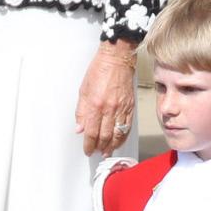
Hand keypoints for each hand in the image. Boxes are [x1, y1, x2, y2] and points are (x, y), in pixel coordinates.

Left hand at [75, 42, 136, 156]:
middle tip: (96, 152)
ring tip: (107, 152)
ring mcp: (121, 109)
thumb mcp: (83, 90)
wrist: (117, 59)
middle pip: (104, 136)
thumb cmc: (100, 70)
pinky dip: (122, 138)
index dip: (88, 145)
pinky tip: (118, 142)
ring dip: (111, 146)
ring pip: (117, 135)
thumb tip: (80, 128)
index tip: (87, 150)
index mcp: (95, 105)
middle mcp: (109, 109)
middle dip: (99, 147)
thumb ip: (81, 111)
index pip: (91, 133)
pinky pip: (127, 128)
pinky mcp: (130, 107)